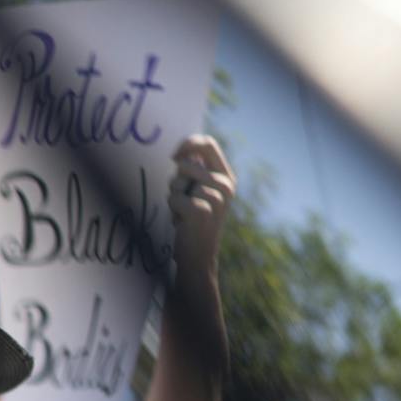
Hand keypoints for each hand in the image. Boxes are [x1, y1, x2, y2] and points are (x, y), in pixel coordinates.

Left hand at [168, 134, 233, 279]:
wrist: (198, 256)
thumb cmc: (193, 220)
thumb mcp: (199, 190)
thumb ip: (195, 169)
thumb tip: (182, 150)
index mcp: (227, 177)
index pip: (208, 144)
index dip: (187, 143)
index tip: (174, 157)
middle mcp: (225, 186)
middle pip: (187, 163)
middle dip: (176, 180)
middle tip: (184, 200)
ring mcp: (215, 198)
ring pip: (177, 182)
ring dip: (174, 197)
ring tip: (184, 213)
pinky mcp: (201, 211)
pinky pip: (173, 197)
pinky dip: (172, 209)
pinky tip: (182, 222)